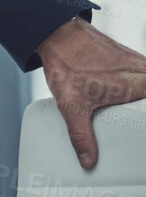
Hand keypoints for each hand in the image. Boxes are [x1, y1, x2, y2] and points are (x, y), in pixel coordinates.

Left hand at [37, 17, 145, 168]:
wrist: (59, 36)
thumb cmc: (68, 65)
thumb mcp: (72, 106)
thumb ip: (81, 135)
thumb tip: (88, 161)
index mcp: (139, 85)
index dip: (145, 118)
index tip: (140, 125)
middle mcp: (144, 73)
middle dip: (142, 113)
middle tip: (135, 124)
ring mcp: (142, 65)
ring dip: (142, 102)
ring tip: (135, 118)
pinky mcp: (135, 61)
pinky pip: (144, 78)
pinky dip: (140, 89)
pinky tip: (129, 100)